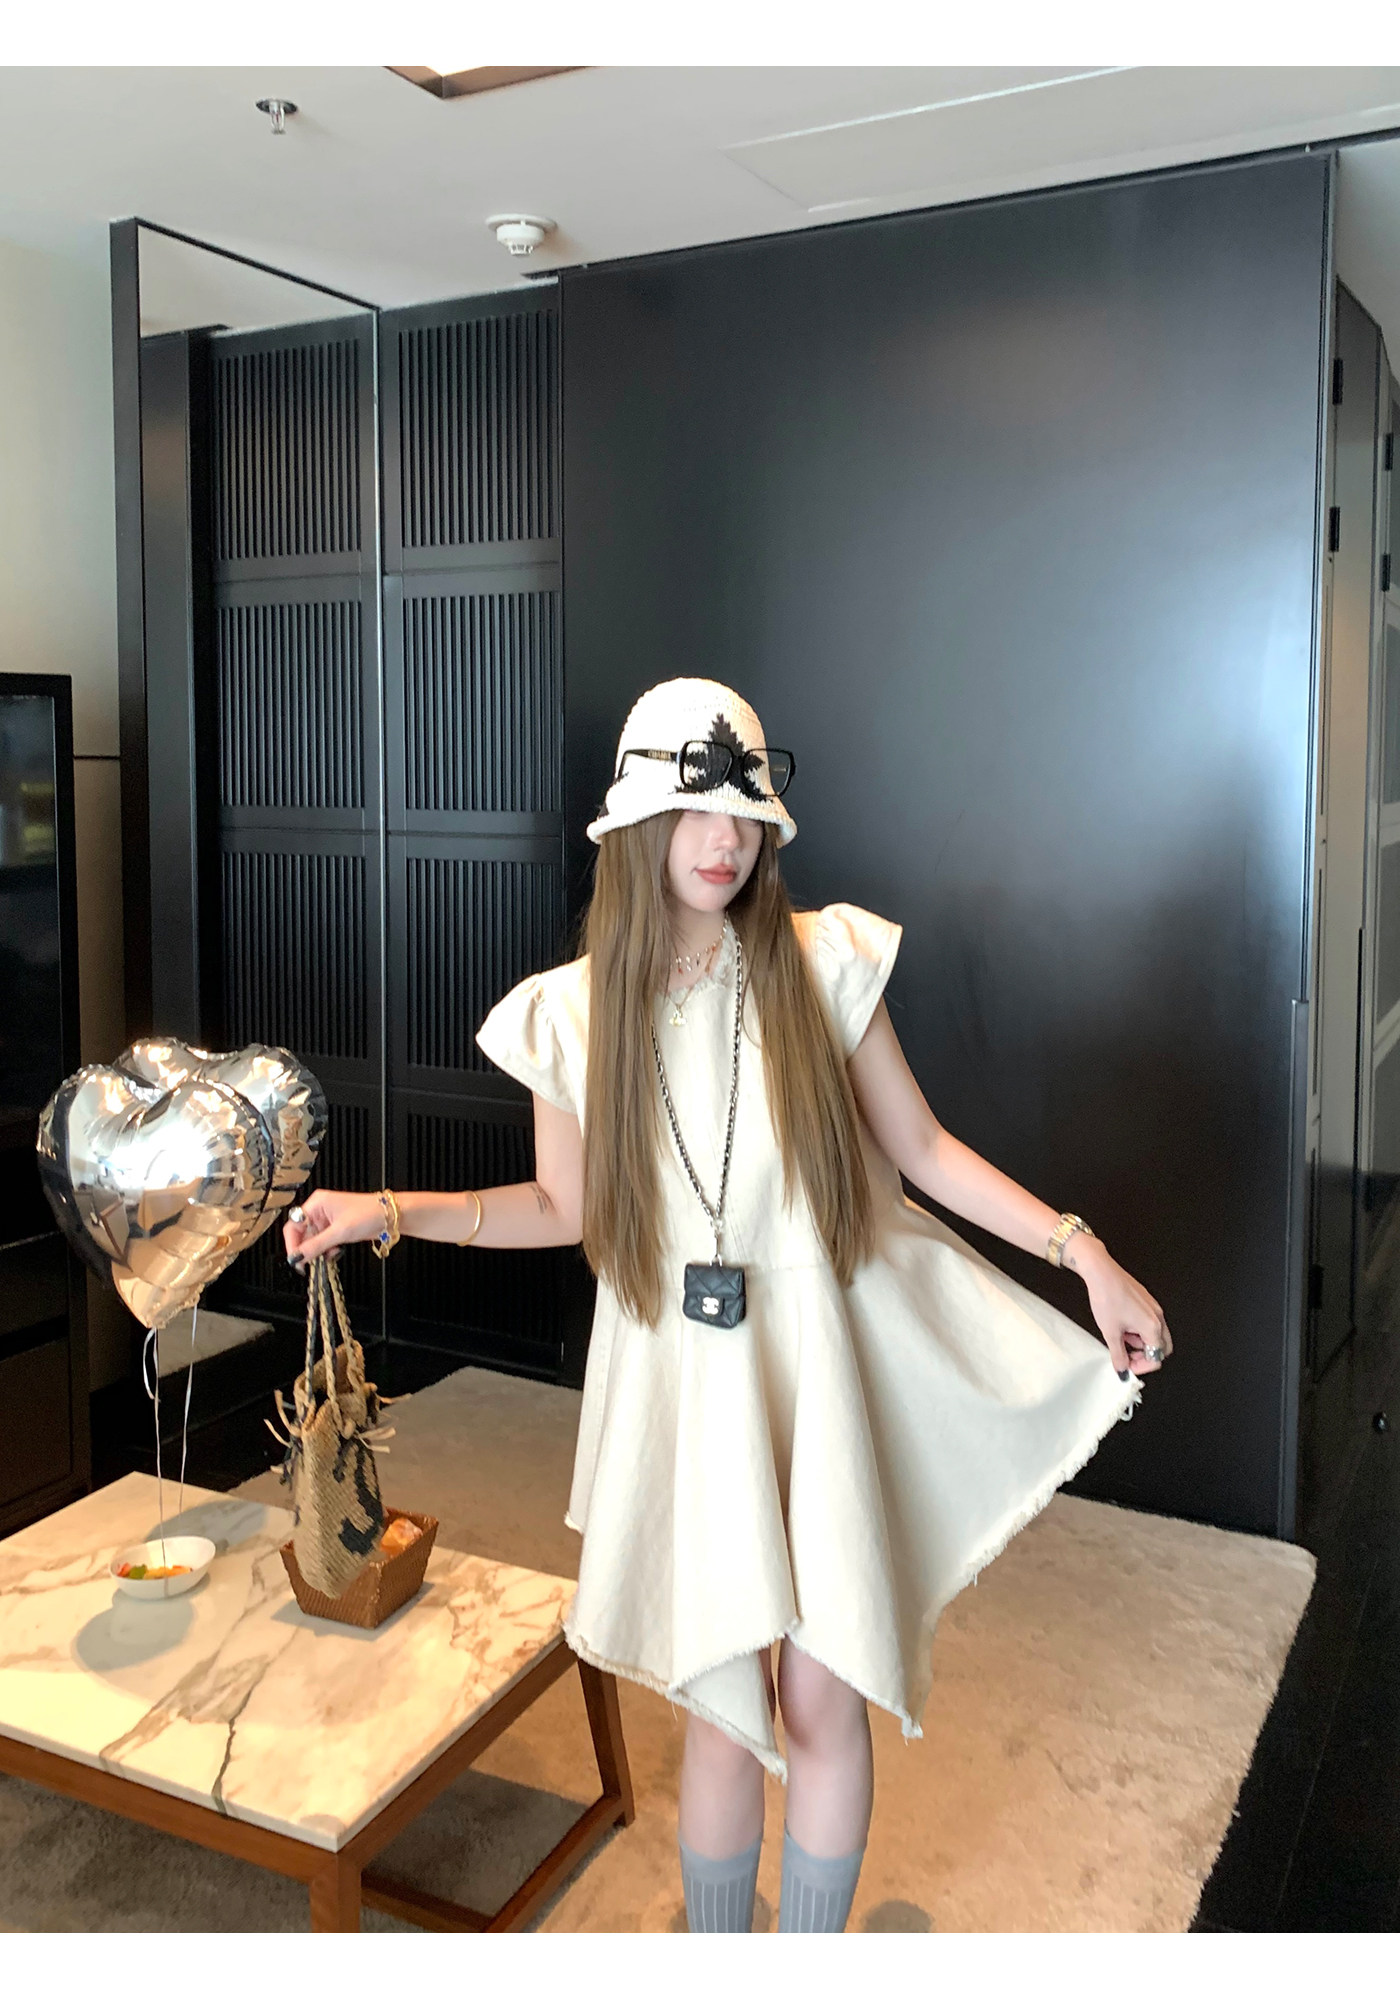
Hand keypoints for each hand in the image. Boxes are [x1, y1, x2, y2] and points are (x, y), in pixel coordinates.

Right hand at [283, 1190, 383, 1266]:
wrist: (391, 1216)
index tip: (296, 1259)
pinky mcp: (336, 1228)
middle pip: (302, 1234)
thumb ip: (316, 1245)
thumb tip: (297, 1256)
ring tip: (327, 1256)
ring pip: (313, 1240)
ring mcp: (328, 1220)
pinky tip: (334, 1253)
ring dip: (318, 1251)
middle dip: (306, 1249)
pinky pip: (323, 1242)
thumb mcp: (340, 1232)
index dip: (292, 1244)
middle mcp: (320, 1210)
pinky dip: (326, 1250)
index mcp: (317, 1203)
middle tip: (309, 1264)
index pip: (293, 1225)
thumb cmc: (369, 1213)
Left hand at [1075, 1240, 1172, 1378]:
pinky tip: (1122, 1326)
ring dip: (1140, 1342)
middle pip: (1161, 1347)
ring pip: (1155, 1335)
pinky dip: (1138, 1330)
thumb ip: (1118, 1355)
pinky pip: (1149, 1322)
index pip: (1156, 1358)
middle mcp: (1157, 1317)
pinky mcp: (1147, 1301)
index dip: (1141, 1366)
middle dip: (1145, 1355)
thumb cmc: (1107, 1296)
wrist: (1102, 1272)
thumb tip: (1122, 1369)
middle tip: (1128, 1356)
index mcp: (1152, 1327)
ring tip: (1120, 1338)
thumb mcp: (1110, 1332)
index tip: (1128, 1366)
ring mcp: (1154, 1308)